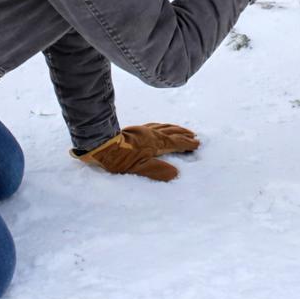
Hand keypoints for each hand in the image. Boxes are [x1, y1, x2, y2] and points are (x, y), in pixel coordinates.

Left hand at [72, 123, 199, 181]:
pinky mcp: (136, 129)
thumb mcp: (140, 168)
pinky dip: (162, 126)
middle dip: (184, 134)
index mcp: (156, 143)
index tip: (197, 144)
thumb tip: (176, 174)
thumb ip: (158, 170)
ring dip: (175, 128)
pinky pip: (155, 125)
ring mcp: (144, 130)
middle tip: (194, 135)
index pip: (176, 143)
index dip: (187, 144)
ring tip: (182, 129)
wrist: (102, 144)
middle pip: (172, 132)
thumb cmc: (120, 158)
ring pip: (164, 127)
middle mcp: (153, 134)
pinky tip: (160, 127)